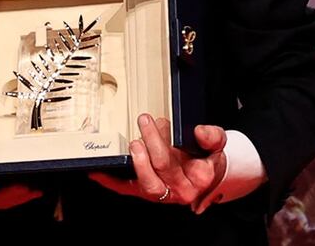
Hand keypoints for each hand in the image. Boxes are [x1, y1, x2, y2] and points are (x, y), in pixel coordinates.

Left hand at [89, 114, 227, 209]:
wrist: (206, 175)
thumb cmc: (206, 159)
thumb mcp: (217, 144)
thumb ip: (212, 136)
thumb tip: (198, 132)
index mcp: (198, 178)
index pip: (178, 162)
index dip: (162, 142)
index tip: (159, 123)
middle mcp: (179, 190)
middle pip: (160, 168)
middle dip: (151, 142)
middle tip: (146, 122)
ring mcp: (161, 193)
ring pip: (145, 184)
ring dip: (137, 161)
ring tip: (135, 141)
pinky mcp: (145, 191)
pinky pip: (126, 189)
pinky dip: (110, 181)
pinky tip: (97, 172)